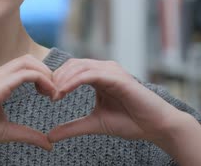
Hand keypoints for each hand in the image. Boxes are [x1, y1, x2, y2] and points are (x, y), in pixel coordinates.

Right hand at [0, 55, 55, 153]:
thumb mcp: (6, 131)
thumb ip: (27, 134)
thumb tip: (48, 144)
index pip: (23, 66)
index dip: (41, 75)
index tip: (51, 94)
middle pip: (28, 59)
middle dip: (46, 71)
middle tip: (56, 91)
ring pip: (28, 62)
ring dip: (46, 74)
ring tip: (54, 93)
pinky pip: (26, 74)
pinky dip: (42, 80)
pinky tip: (48, 94)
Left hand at [48, 58, 185, 143]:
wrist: (156, 126)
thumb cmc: (130, 122)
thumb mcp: (94, 124)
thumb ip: (72, 127)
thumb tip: (49, 136)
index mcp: (98, 76)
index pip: (71, 69)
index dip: (55, 80)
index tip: (44, 95)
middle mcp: (104, 69)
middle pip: (72, 65)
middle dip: (56, 78)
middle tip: (45, 94)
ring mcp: (112, 71)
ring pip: (79, 67)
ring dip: (63, 79)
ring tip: (53, 95)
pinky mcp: (118, 77)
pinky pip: (91, 74)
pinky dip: (74, 81)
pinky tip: (63, 91)